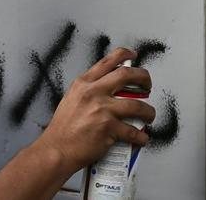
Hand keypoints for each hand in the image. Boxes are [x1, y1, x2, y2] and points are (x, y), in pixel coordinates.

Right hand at [33, 47, 157, 176]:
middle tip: (147, 86)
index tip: (133, 56)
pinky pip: (133, 131)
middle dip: (144, 78)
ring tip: (148, 115)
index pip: (108, 61)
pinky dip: (141, 136)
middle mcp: (93, 93)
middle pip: (127, 75)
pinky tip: (142, 138)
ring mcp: (102, 110)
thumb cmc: (62, 129)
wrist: (57, 150)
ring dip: (148, 111)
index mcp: (84, 83)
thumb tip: (109, 89)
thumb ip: (89, 91)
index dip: (125, 55)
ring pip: (137, 105)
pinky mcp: (108, 129)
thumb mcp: (72, 99)